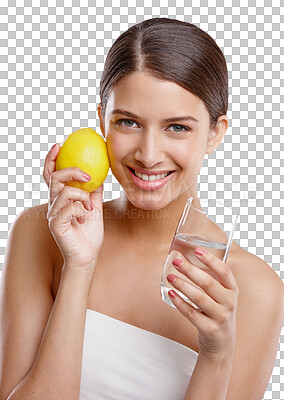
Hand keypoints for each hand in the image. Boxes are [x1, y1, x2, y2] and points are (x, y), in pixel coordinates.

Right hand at [43, 144, 103, 271]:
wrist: (88, 255)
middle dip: (70, 171)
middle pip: (54, 178)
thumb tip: (100, 174)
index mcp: (61, 198)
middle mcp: (54, 204)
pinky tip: (85, 217)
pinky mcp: (55, 225)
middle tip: (86, 175)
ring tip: (90, 207)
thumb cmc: (89, 232)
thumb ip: (94, 191)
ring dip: (81, 196)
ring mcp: (53, 214)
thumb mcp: (95, 207)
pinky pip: (67, 208)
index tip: (58, 145)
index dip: (51, 159)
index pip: (51, 175)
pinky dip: (80, 209)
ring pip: (63, 192)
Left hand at [166, 248, 238, 360]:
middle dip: (190, 270)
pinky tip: (171, 293)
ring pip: (199, 298)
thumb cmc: (218, 312)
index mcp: (233, 291)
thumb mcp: (222, 296)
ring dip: (182, 285)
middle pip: (208, 283)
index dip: (211, 260)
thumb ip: (211, 280)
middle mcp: (229, 303)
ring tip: (169, 277)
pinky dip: (180, 302)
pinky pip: (191, 313)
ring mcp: (220, 317)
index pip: (224, 272)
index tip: (197, 250)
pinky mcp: (209, 329)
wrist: (222, 343)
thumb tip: (187, 259)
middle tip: (176, 262)